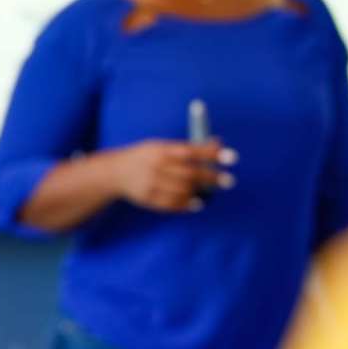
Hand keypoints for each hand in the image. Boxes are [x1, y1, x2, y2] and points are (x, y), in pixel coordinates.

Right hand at [113, 139, 235, 212]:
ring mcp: (151, 184)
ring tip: (211, 191)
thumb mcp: (161, 146)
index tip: (232, 157)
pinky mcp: (149, 199)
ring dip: (201, 192)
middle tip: (229, 180)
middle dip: (212, 178)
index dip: (212, 154)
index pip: (191, 151)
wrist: (115, 173)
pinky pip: (173, 204)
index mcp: (160, 149)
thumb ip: (187, 147)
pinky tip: (197, 202)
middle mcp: (156, 166)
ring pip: (184, 191)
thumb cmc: (145, 156)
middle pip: (190, 174)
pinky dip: (187, 204)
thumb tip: (217, 143)